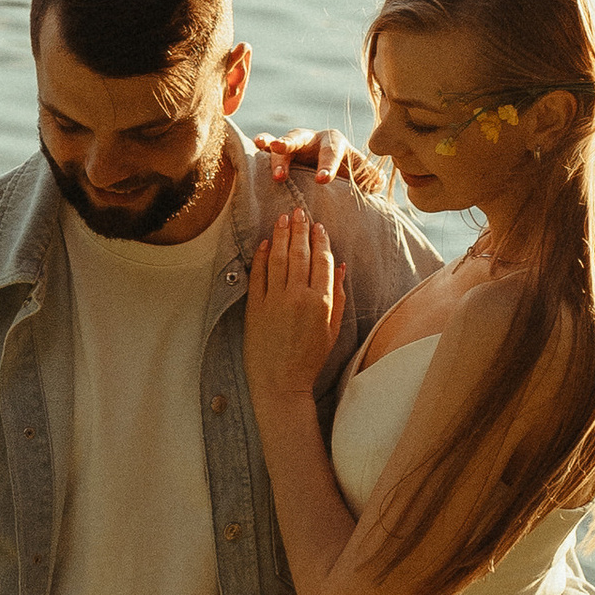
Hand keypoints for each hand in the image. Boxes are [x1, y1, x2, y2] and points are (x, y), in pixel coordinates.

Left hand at [245, 206, 345, 414]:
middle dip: (300, 229)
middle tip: (298, 211)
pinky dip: (259, 256)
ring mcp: (274, 300)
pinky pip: (257, 275)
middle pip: (299, 253)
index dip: (320, 240)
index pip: (322, 261)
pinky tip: (263, 243)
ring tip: (282, 219)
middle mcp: (297, 297)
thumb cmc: (309, 360)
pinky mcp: (254, 307)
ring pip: (277, 258)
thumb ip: (338, 296)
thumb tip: (340, 267)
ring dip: (280, 235)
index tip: (318, 226)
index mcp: (321, 302)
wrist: (281, 384)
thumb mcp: (332, 329)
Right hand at [255, 127, 385, 195]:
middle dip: (291, 143)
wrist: (330, 171)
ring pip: (282, 144)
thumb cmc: (346, 172)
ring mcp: (294, 144)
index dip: (327, 166)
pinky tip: (255, 144)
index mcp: (334, 142)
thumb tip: (377, 180)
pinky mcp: (280, 152)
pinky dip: (263, 144)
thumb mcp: (360, 174)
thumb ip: (369, 177)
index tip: (322, 180)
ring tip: (272, 164)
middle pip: (300, 138)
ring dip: (276, 153)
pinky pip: (269, 145)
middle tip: (282, 150)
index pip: (330, 152)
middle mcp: (311, 139)